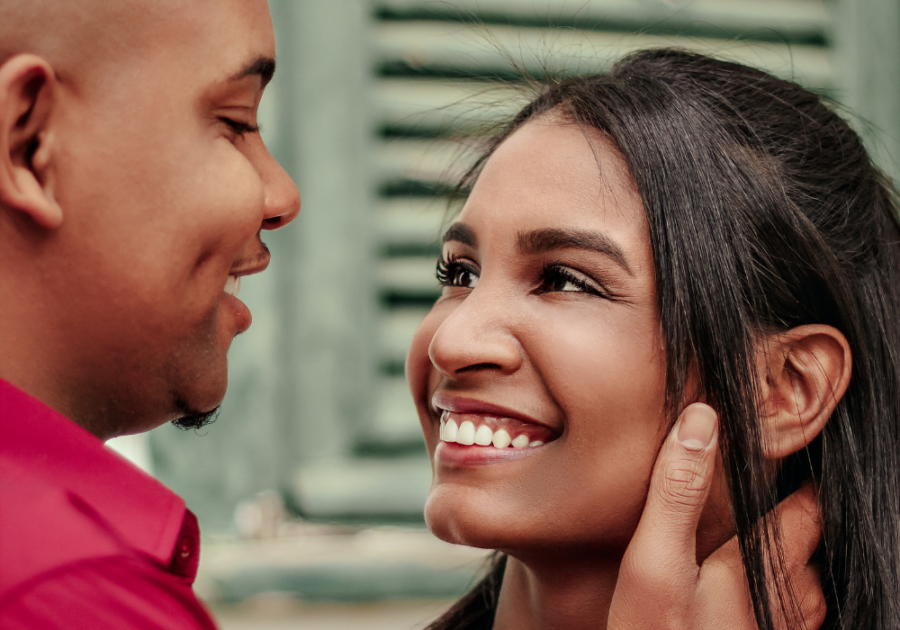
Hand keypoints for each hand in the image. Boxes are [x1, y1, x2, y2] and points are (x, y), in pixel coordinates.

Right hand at [607, 403, 824, 629]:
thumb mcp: (653, 564)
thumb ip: (677, 493)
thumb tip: (702, 418)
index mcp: (761, 567)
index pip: (803, 508)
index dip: (801, 481)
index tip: (793, 452)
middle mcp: (785, 601)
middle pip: (808, 547)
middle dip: (798, 518)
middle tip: (783, 492)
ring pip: (804, 587)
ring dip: (793, 560)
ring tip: (768, 540)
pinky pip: (791, 617)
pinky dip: (781, 595)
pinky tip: (750, 596)